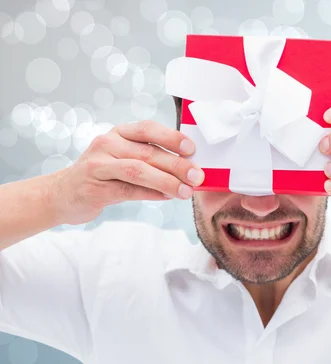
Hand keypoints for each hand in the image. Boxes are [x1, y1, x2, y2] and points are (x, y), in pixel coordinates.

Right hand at [49, 120, 204, 224]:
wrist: (62, 194)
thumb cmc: (103, 176)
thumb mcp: (123, 159)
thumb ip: (150, 160)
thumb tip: (188, 169)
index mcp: (118, 134)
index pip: (147, 129)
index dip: (171, 137)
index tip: (192, 148)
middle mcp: (107, 144)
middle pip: (147, 152)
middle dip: (177, 165)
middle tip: (197, 176)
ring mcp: (98, 165)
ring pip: (138, 170)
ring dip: (166, 181)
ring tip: (186, 191)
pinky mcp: (94, 188)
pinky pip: (128, 190)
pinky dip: (151, 194)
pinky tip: (167, 197)